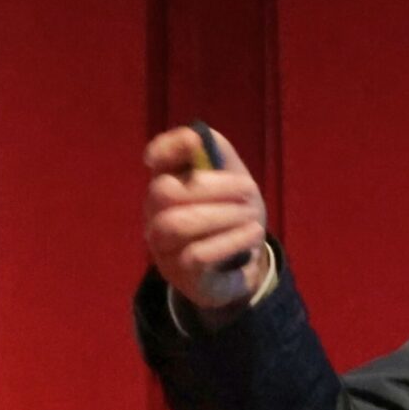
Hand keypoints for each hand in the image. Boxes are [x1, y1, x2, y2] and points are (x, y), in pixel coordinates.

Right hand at [142, 124, 269, 317]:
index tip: (193, 145)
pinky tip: (251, 234)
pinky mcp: (181, 272)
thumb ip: (219, 156)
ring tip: (252, 219)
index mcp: (168, 183)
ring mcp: (164, 245)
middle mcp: (155, 212)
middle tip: (248, 193)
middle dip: (213, 187)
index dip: (168, 147)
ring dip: (222, 216)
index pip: (158, 158)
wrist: (242, 267)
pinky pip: (197, 254)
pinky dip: (231, 240)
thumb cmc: (234, 218)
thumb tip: (197, 137)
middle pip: (164, 192)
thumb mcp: (234, 184)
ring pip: (177, 223)